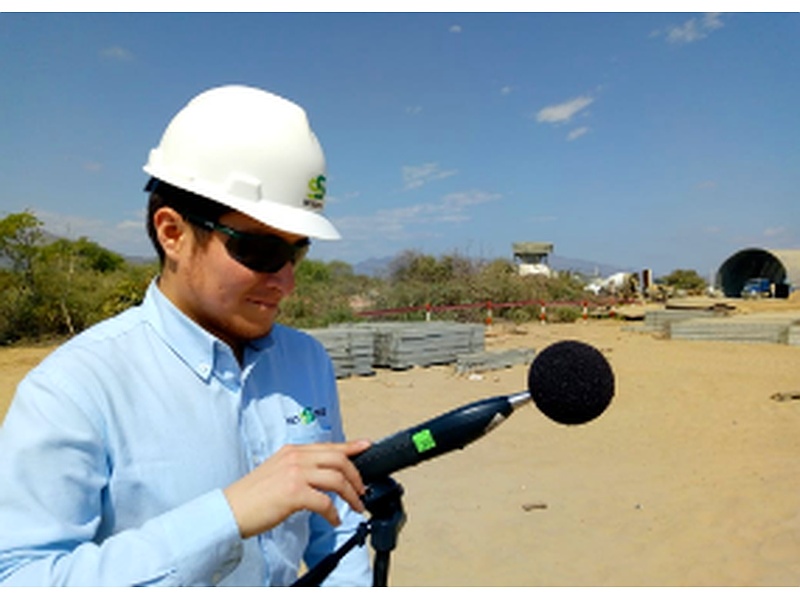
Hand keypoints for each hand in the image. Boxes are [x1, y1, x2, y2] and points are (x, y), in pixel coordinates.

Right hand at [223, 439, 370, 538]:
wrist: (230, 509)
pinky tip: (333, 520)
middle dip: (356, 476)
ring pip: (336, 479)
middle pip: (338, 459)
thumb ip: (299, 467)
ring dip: (351, 495)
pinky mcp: (293, 493)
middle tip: (362, 490)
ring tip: (355, 506)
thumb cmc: (252, 496)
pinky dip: (334, 513)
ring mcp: (295, 474)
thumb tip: (324, 475)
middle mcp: (295, 458)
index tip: (366, 446)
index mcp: (292, 451)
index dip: (351, 446)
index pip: (328, 446)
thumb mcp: (277, 470)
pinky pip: (325, 502)